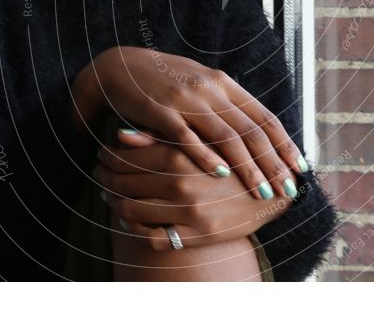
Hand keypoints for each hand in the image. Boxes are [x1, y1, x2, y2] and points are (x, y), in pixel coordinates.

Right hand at [72, 45, 308, 199]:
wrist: (120, 66)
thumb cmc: (164, 81)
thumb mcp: (201, 85)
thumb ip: (227, 104)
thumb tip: (257, 128)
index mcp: (225, 84)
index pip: (264, 117)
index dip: (285, 144)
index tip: (299, 169)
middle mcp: (211, 89)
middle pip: (252, 130)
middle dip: (273, 163)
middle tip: (288, 190)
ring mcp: (187, 100)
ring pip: (227, 136)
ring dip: (248, 167)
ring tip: (262, 191)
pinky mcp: (161, 111)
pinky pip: (187, 137)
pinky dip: (206, 157)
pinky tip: (221, 175)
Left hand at [94, 129, 294, 249]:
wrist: (273, 189)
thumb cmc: (232, 157)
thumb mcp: (199, 138)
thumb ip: (159, 136)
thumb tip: (119, 134)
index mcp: (180, 155)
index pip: (126, 157)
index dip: (107, 157)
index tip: (102, 155)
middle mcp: (181, 184)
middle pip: (123, 184)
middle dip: (106, 179)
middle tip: (101, 175)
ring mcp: (189, 212)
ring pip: (131, 212)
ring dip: (114, 204)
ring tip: (110, 197)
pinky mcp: (198, 235)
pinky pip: (153, 238)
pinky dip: (135, 231)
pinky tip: (131, 222)